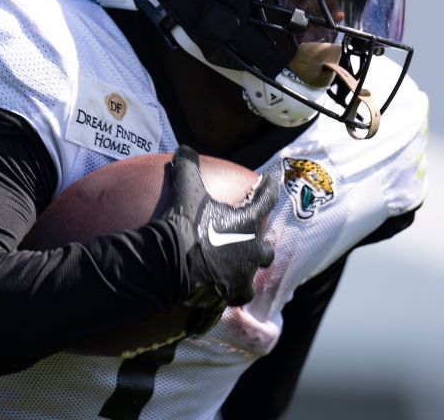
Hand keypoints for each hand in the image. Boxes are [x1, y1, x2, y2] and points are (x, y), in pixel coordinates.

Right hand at [159, 146, 278, 331]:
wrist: (172, 264)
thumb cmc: (186, 224)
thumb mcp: (186, 189)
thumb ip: (188, 167)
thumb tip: (184, 148)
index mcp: (247, 223)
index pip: (266, 199)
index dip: (268, 188)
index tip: (271, 181)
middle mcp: (252, 251)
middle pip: (265, 248)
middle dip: (260, 243)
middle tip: (250, 239)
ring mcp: (242, 275)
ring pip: (253, 275)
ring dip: (247, 271)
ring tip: (237, 270)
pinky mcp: (229, 295)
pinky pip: (235, 296)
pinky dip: (229, 292)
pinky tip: (220, 292)